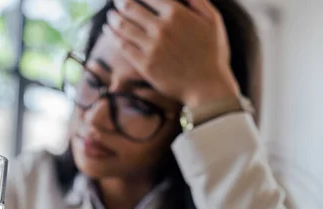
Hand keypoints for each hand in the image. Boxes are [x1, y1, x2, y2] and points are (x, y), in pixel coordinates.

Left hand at [108, 0, 239, 107]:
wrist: (207, 86)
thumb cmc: (213, 53)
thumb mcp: (213, 20)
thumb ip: (198, 0)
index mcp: (177, 13)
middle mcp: (161, 27)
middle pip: (131, 8)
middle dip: (121, 2)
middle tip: (116, 1)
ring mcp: (151, 46)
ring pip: (124, 26)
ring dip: (113, 18)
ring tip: (110, 15)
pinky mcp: (144, 64)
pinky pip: (123, 46)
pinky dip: (113, 36)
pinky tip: (108, 31)